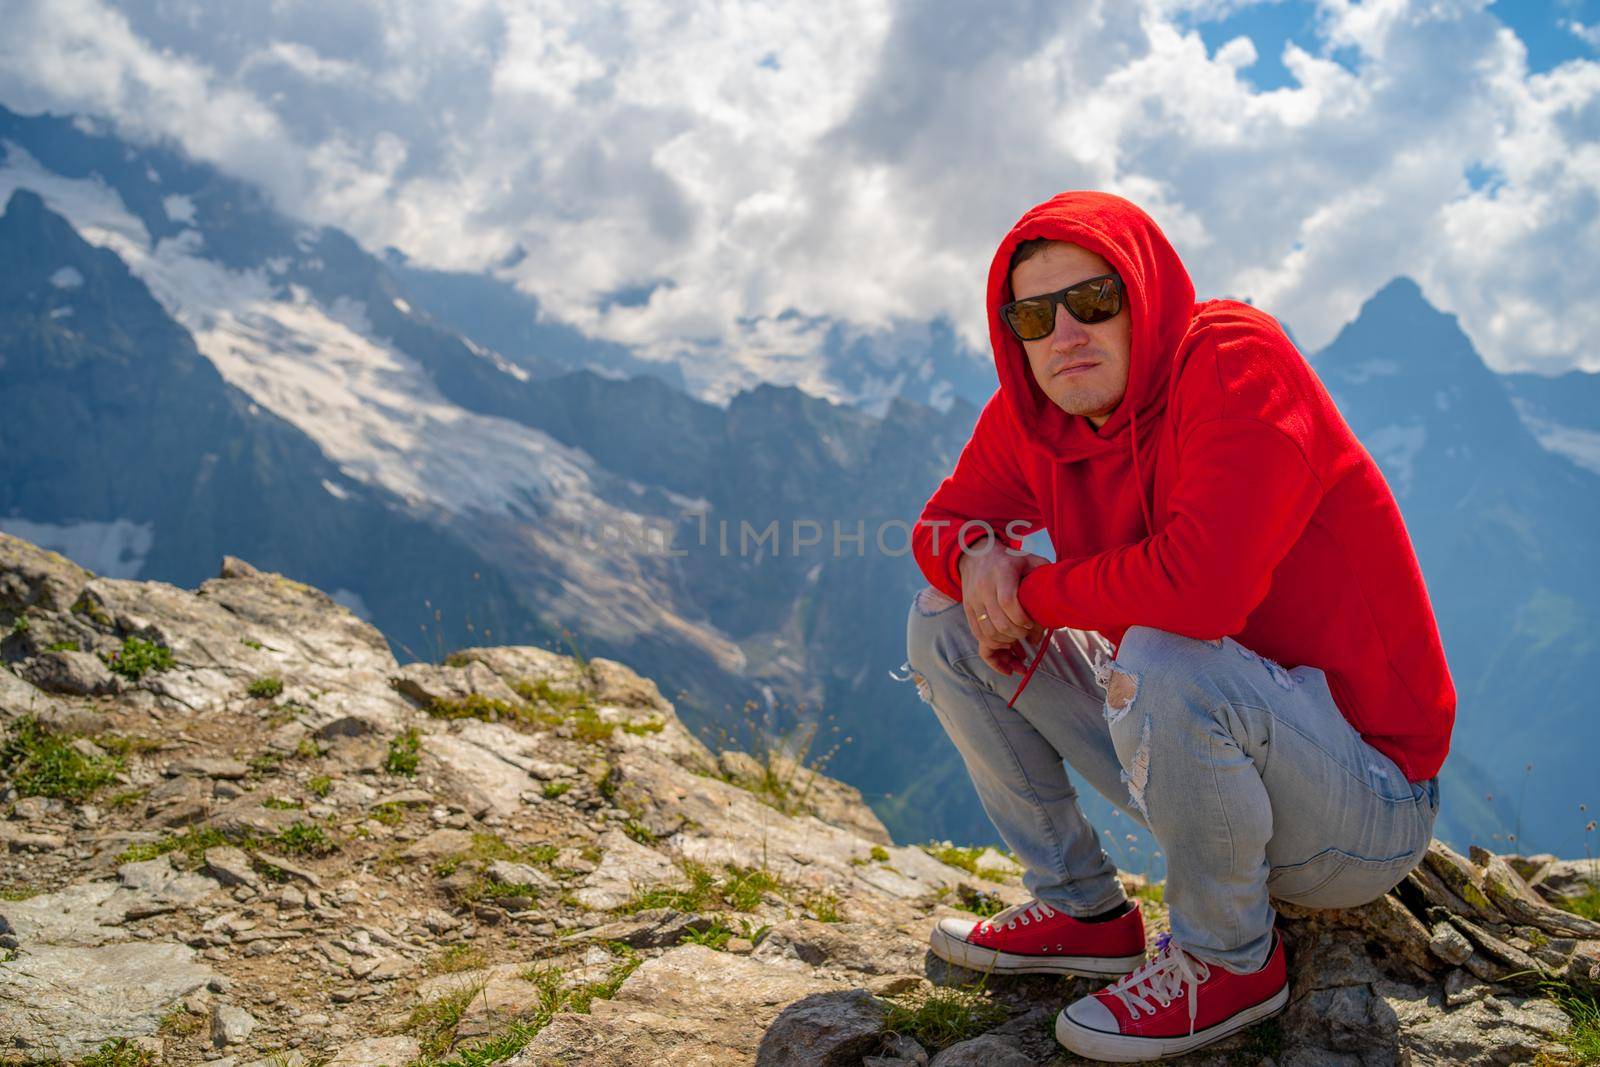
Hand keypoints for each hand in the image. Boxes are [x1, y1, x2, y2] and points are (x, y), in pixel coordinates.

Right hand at [958, 542, 1049, 674]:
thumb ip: (1044, 574)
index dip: (1021, 618)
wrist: (976, 555)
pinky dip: (992, 645)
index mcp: (1001, 573)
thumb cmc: (1009, 559)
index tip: (1031, 624)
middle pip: (999, 622)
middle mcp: (984, 588)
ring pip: (987, 632)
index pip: (1008, 602)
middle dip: (1016, 635)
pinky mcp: (968, 610)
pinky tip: (1005, 648)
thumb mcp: (1029, 559)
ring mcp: (973, 600)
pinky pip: (977, 633)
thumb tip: (1057, 600)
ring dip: (1004, 644)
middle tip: (1027, 636)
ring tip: (1018, 647)